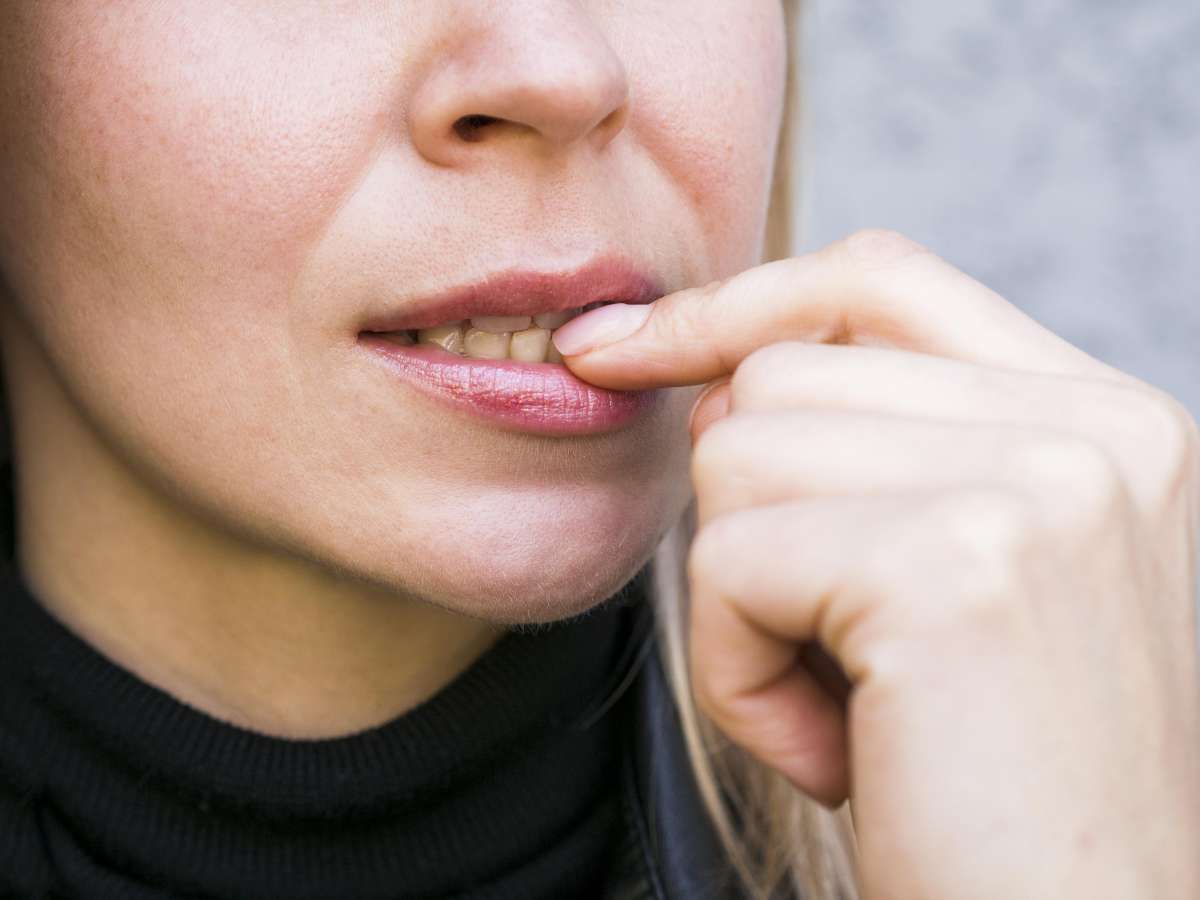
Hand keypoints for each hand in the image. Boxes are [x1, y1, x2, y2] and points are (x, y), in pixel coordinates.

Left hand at [552, 230, 1199, 898]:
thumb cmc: (988, 781)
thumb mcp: (960, 584)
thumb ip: (876, 452)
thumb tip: (704, 382)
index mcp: (1105, 418)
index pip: (879, 280)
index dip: (736, 306)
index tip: (617, 347)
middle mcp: (1091, 430)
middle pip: (778, 375)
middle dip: (749, 519)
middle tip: (837, 655)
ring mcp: (1036, 485)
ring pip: (735, 454)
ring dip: (743, 603)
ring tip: (849, 709)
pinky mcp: (951, 570)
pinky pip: (727, 561)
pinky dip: (736, 671)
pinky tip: (837, 753)